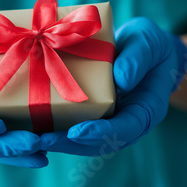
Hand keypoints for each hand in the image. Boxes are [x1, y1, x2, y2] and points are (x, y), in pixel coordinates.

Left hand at [41, 17, 186, 155]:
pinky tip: (38, 126)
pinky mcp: (97, 114)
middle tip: (45, 140)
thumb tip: (122, 80)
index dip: (101, 133)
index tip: (76, 132)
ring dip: (62, 142)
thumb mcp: (148, 42)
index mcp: (147, 109)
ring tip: (36, 138)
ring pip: (88, 141)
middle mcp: (129, 121)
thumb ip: (137, 59)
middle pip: (102, 143)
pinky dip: (60, 129)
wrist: (145, 48)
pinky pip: (79, 126)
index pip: (125, 129)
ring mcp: (112, 120)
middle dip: (72, 144)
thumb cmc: (150, 44)